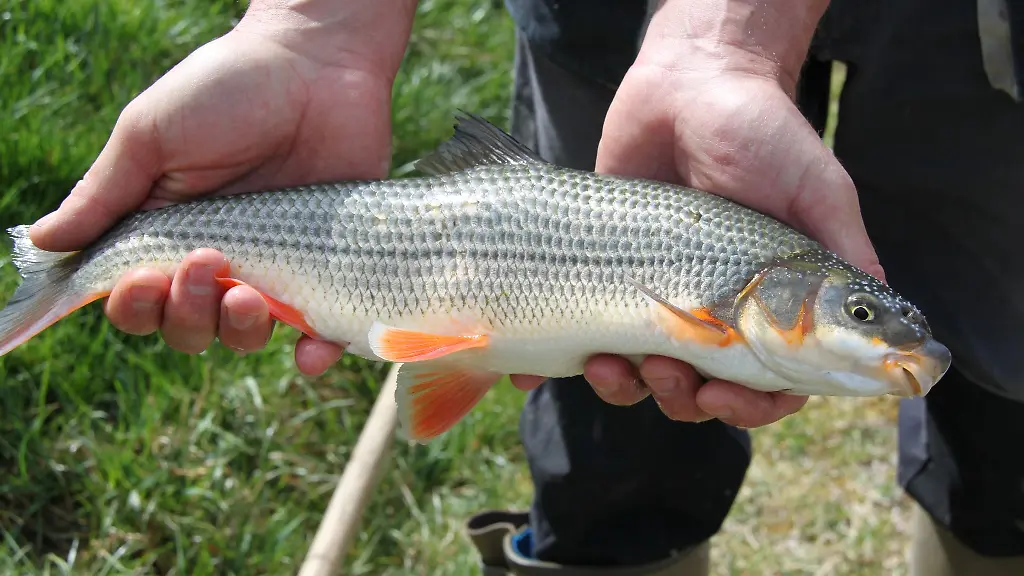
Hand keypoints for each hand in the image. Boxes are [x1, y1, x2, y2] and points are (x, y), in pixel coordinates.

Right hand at [29, 3, 416, 375]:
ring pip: (243, 335)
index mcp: (166, 231)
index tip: (140, 280)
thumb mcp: (151, 136)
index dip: (133, 303)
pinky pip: (321, 332)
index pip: (136, 297)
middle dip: (184, 313)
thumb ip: (104, 196)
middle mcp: (218, 258)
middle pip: (185, 327)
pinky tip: (310, 352)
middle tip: (202, 262)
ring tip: (247, 294)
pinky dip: (315, 353)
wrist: (317, 64)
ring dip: (236, 330)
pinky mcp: (327, 265)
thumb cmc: (227, 89)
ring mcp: (275, 264)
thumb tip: (44, 245)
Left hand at [512, 2, 883, 427]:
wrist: (686, 86)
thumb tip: (887, 329)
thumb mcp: (818, 191)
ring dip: (631, 389)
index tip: (727, 397)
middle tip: (671, 374)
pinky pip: (591, 337)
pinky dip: (572, 365)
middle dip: (686, 399)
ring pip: (645, 376)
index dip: (752, 406)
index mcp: (772, 305)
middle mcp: (716, 309)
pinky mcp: (609, 277)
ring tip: (612, 366)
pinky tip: (557, 369)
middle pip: (703, 391)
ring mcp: (660, 297)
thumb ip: (843, 256)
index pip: (769, 382)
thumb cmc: (763, 134)